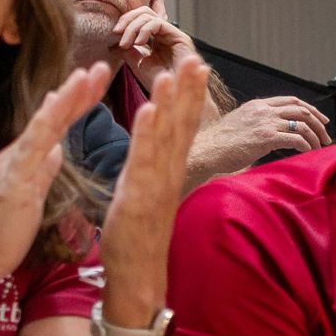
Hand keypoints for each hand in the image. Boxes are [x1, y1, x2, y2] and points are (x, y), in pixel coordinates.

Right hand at [0, 63, 109, 299]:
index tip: (97, 82)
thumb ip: (43, 171)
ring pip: (45, 123)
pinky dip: (47, 123)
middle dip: (78, 91)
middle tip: (102, 67)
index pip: (57, 125)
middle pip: (54, 116)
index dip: (77, 103)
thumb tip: (56, 152)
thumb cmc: (4, 231)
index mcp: (28, 159)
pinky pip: (34, 145)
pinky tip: (57, 106)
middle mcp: (19, 154)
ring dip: (66, 97)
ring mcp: (16, 163)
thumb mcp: (32, 194)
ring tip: (87, 74)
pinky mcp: (16, 177)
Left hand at [99, 57, 209, 317]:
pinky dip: (149, 134)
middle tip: (197, 58)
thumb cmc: (140, 240)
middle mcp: (168, 174)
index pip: (183, 127)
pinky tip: (151, 111)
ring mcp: (156, 185)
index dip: (190, 96)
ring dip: (171, 104)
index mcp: (168, 172)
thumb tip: (158, 153)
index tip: (196, 66)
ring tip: (174, 73)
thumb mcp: (148, 198)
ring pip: (165, 138)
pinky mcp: (140, 196)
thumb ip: (154, 172)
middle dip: (189, 92)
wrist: (139, 276)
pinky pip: (145, 160)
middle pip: (182, 126)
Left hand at [115, 0, 199, 82]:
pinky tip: (139, 43)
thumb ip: (127, 50)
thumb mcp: (137, 63)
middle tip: (117, 32)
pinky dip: (145, 30)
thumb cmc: (159, 84)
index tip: (114, 34)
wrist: (175, 95)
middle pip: (144, 12)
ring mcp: (173, 35)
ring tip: (127, 43)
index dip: (125, 22)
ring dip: (133, 27)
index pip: (140, 19)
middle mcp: (166, 35)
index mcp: (157, 40)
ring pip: (149, 16)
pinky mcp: (180, 37)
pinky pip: (158, 23)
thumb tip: (113, 42)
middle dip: (127, 20)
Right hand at [188, 95, 332, 174]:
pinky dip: (306, 145)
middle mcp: (264, 110)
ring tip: (319, 147)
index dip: (310, 109)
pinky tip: (308, 152)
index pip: (291, 101)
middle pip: (302, 110)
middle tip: (326, 135)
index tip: (322, 119)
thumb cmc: (222, 142)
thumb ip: (259, 121)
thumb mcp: (242, 123)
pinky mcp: (267, 138)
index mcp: (258, 105)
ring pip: (302, 124)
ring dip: (315, 136)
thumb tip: (277, 130)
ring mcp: (266, 123)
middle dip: (319, 122)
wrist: (208, 150)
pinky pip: (296, 139)